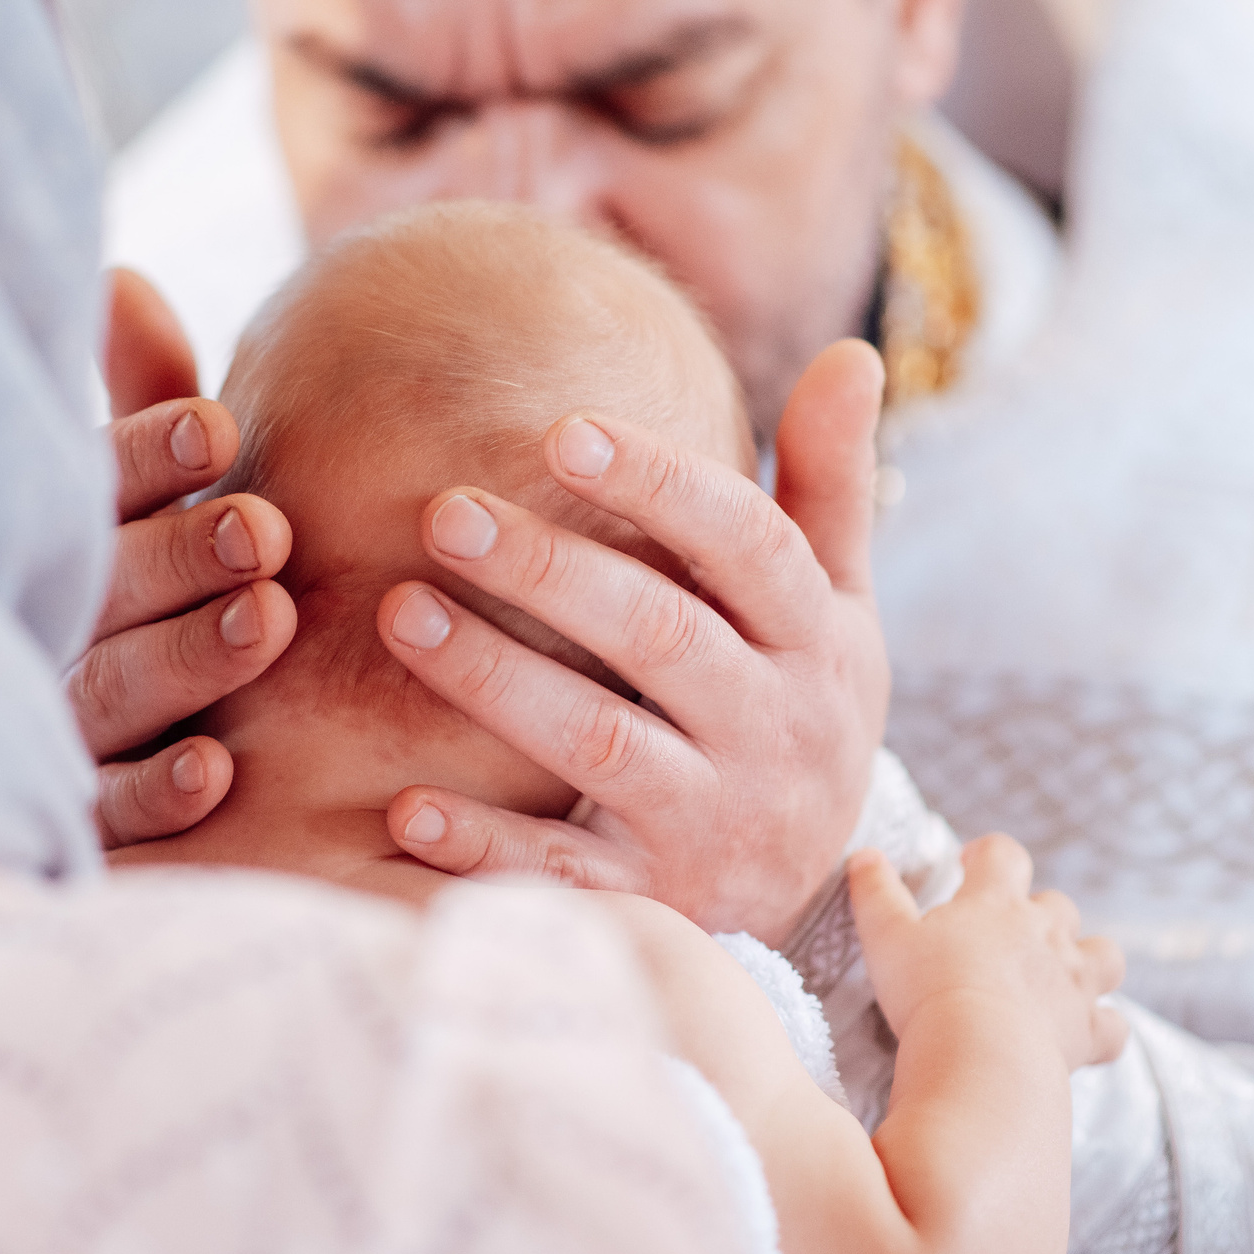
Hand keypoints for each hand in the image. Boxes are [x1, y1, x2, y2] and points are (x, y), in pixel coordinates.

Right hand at [70, 271, 296, 846]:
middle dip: (182, 554)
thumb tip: (115, 275)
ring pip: (114, 690)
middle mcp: (52, 624)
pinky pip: (110, 809)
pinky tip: (215, 771)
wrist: (116, 756)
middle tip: (265, 530)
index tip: (220, 426)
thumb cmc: (151, 590)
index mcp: (71, 535)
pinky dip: (157, 790)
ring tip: (267, 620)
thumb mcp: (153, 493)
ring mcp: (58, 721)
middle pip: (109, 585)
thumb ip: (143, 397)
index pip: (95, 484)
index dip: (149, 454)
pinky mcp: (77, 816)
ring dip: (188, 657)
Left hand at [372, 339, 889, 942]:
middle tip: (443, 511)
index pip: (747, 544)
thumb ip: (830, 483)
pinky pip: (566, 873)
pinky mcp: (657, 902)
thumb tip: (852, 350)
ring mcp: (715, 823)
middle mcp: (776, 730)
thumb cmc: (798, 708)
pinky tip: (405, 805)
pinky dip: (487, 847)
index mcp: (816, 640)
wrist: (817, 900)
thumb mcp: (836, 605)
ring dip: (498, 681)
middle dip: (551, 570)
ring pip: (602, 745)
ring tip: (401, 615)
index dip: (660, 485)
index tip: (563, 429)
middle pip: (662, 636)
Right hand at [849, 836, 1127, 1071]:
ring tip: (1066, 975)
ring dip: (1089, 961)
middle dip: (1039, 915)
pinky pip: (1113, 1026)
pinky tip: (1087, 1033)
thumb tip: (863, 855)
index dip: (988, 854)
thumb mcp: (886, 937)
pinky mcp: (1087, 1030)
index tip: (969, 863)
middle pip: (1057, 905)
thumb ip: (875, 892)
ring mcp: (1073, 981)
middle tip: (1008, 937)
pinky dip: (1104, 1027)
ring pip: (1104, 955)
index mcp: (995, 903)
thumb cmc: (928, 991)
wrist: (981, 1056)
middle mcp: (1044, 933)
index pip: (1002, 854)